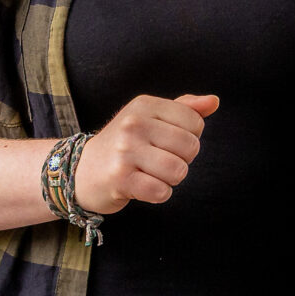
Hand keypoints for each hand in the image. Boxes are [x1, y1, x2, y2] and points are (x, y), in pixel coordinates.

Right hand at [73, 93, 217, 213]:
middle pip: (190, 147)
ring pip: (178, 171)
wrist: (80, 171)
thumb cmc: (125, 144)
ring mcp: (125, 151)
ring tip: (151, 174)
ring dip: (170, 179)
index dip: (189, 137)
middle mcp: (133, 124)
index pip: (194, 122)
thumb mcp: (150, 118)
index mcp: (144, 105)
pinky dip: (158, 194)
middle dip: (182, 160)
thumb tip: (214, 102)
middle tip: (159, 160)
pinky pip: (161, 191)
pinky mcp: (120, 179)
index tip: (167, 142)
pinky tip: (142, 187)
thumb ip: (184, 109)